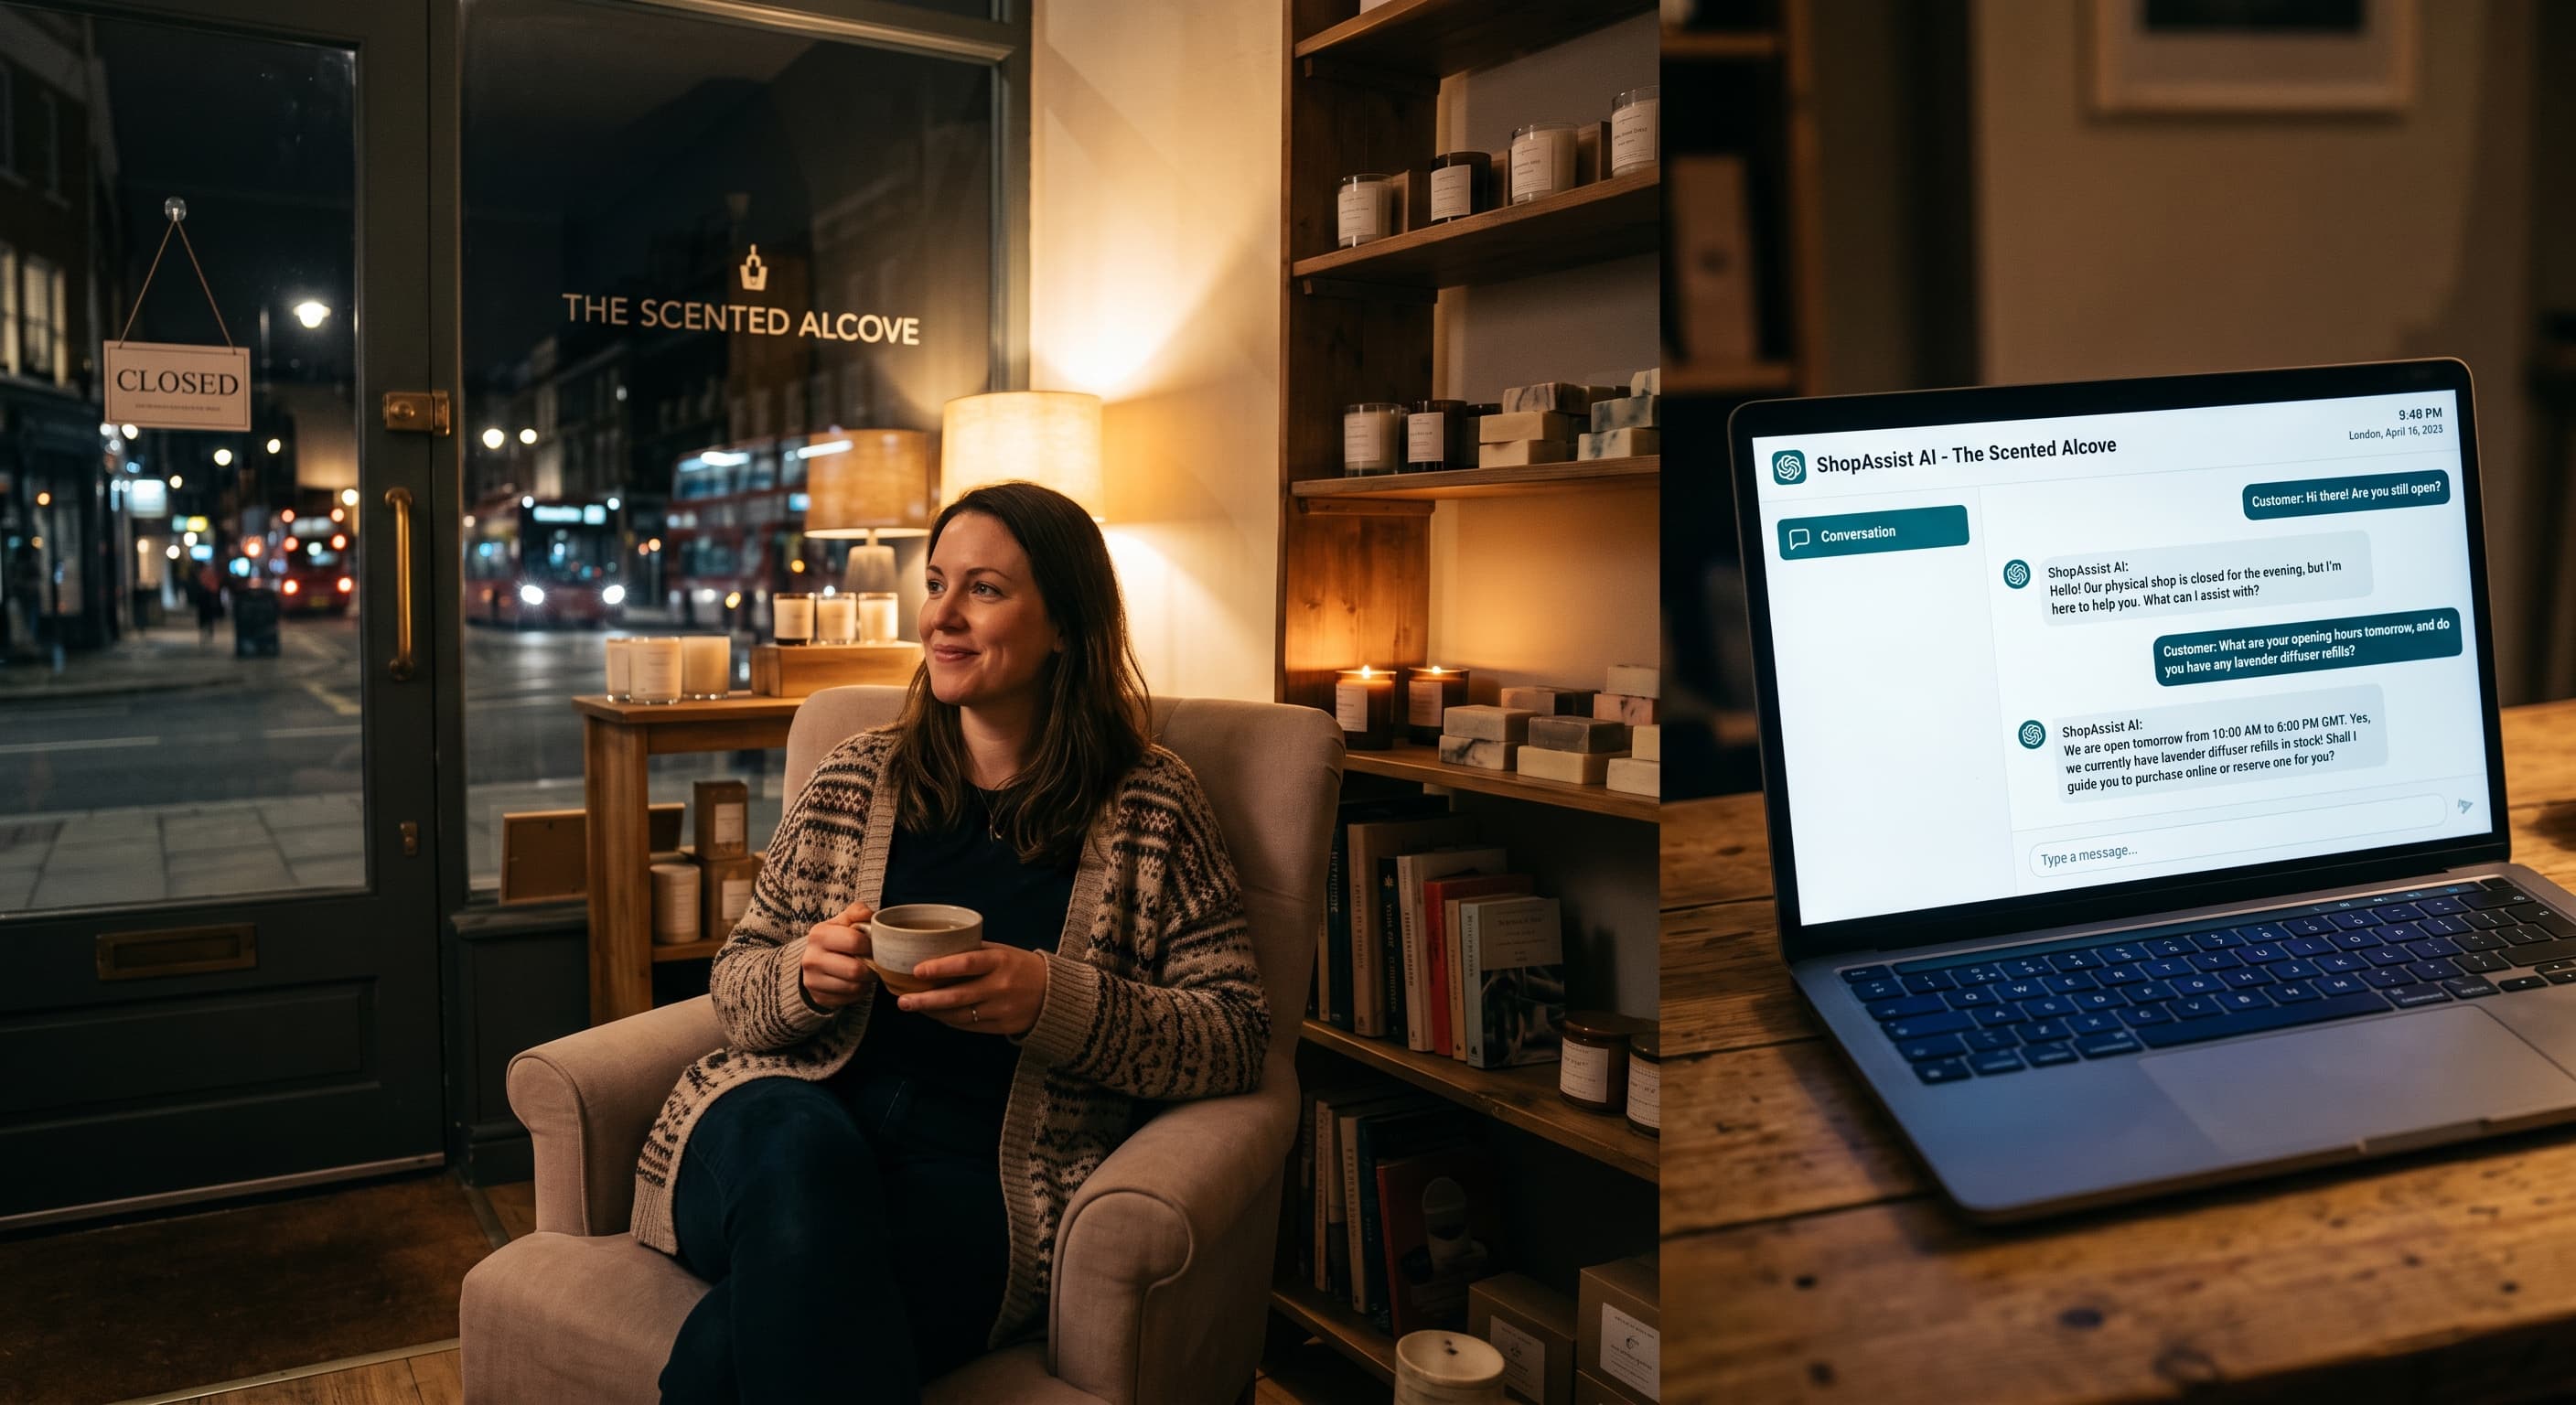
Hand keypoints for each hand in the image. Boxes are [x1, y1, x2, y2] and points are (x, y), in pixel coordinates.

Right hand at [799, 902, 874, 1009]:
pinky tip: (857, 982)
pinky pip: (850, 999)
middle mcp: (811, 959)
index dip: (871, 946)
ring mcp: (812, 981)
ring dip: (867, 981)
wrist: (813, 961)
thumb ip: (857, 912)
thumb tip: (869, 916)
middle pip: (855, 970)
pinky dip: (859, 992)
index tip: (875, 946)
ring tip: (867, 972)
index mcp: (819, 934)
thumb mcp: (844, 921)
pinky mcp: (819, 997)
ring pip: (854, 987)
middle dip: (872, 968)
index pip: (855, 942)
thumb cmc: (836, 938)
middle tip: (876, 963)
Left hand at [898, 944, 1051, 1036]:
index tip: (916, 971)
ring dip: (933, 1012)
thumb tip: (935, 950)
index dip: (940, 968)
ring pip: (959, 1015)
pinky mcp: (1001, 1027)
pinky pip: (968, 1026)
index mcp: (1000, 961)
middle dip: (926, 1000)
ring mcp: (1001, 1010)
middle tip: (902, 1001)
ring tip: (912, 1006)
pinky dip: (949, 1021)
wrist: (1054, 995)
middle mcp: (1000, 987)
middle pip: (957, 996)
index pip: (966, 964)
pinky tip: (935, 1015)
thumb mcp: (1002, 952)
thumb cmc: (1022, 967)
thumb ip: (973, 952)